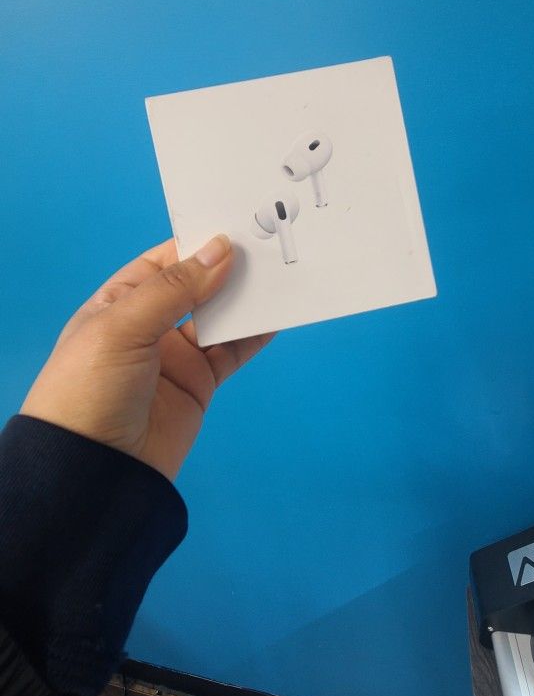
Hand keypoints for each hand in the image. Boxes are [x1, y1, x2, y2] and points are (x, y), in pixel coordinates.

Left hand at [20, 235, 273, 479]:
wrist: (94, 470)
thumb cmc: (90, 388)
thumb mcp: (123, 328)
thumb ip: (174, 289)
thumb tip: (221, 250)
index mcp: (119, 302)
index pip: (163, 261)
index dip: (197, 243)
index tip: (236, 225)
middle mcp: (149, 324)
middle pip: (197, 286)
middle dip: (229, 267)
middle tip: (268, 245)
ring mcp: (176, 355)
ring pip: (220, 317)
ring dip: (247, 298)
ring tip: (281, 274)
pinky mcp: (199, 383)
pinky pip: (233, 351)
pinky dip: (256, 334)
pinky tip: (278, 315)